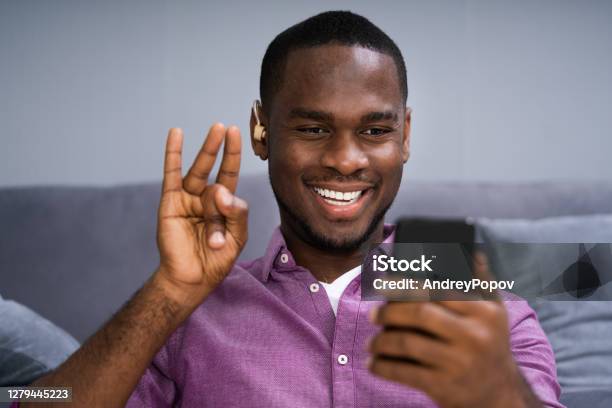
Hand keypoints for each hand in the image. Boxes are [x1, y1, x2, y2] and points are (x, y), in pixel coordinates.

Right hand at [154, 124, 247, 306]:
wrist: (192, 279)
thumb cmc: (217, 261)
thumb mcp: (237, 237)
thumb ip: (236, 214)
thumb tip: (221, 190)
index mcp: (224, 205)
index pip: (230, 174)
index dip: (233, 155)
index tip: (237, 134)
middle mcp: (205, 198)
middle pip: (214, 168)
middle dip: (222, 148)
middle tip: (228, 129)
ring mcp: (187, 199)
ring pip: (199, 174)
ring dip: (207, 151)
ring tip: (216, 130)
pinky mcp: (170, 203)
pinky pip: (171, 175)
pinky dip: (173, 154)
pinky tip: (176, 134)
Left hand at [368, 253, 540, 407]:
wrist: (500, 395)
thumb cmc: (489, 343)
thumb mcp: (494, 311)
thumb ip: (481, 281)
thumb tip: (472, 249)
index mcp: (484, 312)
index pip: (436, 291)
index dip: (404, 285)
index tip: (382, 284)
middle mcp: (474, 335)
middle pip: (419, 313)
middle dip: (389, 311)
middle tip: (373, 314)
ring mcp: (458, 362)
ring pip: (407, 343)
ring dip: (381, 341)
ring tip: (372, 342)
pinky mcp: (444, 386)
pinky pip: (404, 372)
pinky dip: (382, 367)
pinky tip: (373, 363)